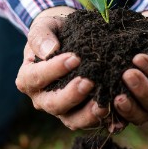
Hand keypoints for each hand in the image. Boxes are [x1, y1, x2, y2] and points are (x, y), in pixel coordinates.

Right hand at [16, 7, 108, 129]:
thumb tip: (49, 50)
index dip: (54, 70)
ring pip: (72, 120)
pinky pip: (90, 122)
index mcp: (28, 78)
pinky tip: (119, 117)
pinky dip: (105, 121)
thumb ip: (41, 36)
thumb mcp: (44, 26)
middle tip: (89, 82)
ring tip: (104, 104)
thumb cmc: (53, 31)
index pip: (36, 77)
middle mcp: (42, 98)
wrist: (69, 37)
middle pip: (53, 104)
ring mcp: (62, 109)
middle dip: (71, 95)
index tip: (74, 58)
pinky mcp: (80, 114)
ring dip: (88, 115)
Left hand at [113, 11, 147, 126]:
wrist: (147, 38)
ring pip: (142, 116)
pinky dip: (116, 119)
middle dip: (142, 90)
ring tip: (117, 97)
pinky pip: (125, 120)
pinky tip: (105, 111)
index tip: (139, 57)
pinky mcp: (132, 112)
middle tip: (127, 74)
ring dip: (130, 108)